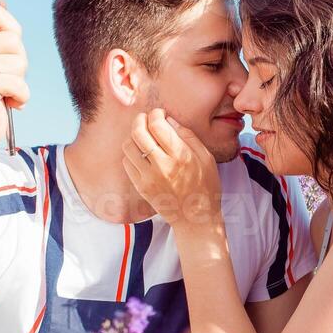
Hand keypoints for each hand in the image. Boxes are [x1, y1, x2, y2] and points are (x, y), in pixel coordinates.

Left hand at [121, 109, 221, 230]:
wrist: (196, 218)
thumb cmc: (205, 186)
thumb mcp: (206, 158)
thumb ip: (188, 136)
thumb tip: (169, 120)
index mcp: (180, 155)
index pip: (158, 125)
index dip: (155, 114)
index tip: (159, 114)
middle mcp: (162, 165)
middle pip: (138, 132)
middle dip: (139, 120)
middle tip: (144, 119)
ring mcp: (149, 178)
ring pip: (129, 146)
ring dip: (134, 136)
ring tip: (142, 137)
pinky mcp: (141, 187)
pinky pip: (127, 163)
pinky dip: (131, 154)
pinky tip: (141, 154)